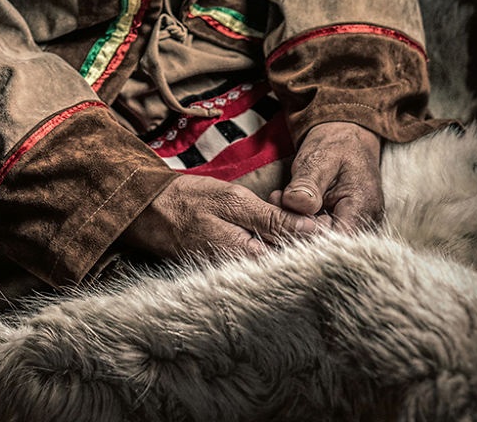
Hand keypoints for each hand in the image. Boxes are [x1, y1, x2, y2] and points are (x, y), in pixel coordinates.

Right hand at [121, 172, 329, 262]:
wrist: (149, 211)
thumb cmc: (189, 200)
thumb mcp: (233, 201)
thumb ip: (273, 219)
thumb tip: (312, 231)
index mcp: (245, 259)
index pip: (295, 260)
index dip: (316, 242)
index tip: (327, 224)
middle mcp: (242, 277)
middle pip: (287, 266)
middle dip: (304, 244)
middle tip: (317, 221)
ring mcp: (233, 276)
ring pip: (274, 264)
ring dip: (289, 246)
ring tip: (301, 224)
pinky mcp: (227, 272)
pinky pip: (258, 264)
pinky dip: (270, 248)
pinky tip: (274, 233)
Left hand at [270, 120, 382, 232]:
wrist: (348, 139)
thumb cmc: (336, 146)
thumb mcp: (318, 158)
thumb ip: (307, 182)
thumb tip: (294, 203)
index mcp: (362, 207)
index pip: (334, 241)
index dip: (306, 235)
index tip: (283, 213)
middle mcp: (364, 224)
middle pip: (327, 245)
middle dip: (296, 228)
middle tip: (276, 200)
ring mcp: (355, 227)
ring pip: (321, 241)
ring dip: (297, 225)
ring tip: (279, 199)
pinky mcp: (344, 226)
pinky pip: (321, 234)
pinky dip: (302, 223)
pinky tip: (288, 205)